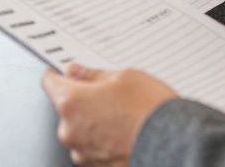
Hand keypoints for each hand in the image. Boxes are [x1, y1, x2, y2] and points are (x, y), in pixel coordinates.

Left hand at [41, 64, 176, 165]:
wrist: (174, 144)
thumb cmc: (150, 111)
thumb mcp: (123, 77)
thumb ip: (92, 74)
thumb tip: (76, 72)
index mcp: (71, 102)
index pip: (50, 82)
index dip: (59, 74)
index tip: (66, 72)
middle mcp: (70, 131)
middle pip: (67, 108)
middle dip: (83, 99)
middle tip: (110, 93)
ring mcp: (82, 153)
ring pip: (80, 129)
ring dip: (94, 121)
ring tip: (123, 115)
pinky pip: (93, 147)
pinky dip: (103, 139)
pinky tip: (124, 131)